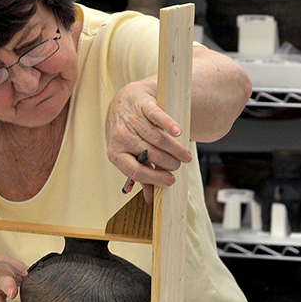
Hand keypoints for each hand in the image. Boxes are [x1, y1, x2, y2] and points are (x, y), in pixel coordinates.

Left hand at [106, 78, 191, 203]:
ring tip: (185, 156)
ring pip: (158, 138)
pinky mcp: (142, 105)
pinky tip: (178, 132)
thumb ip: (141, 176)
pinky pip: (157, 117)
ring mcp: (131, 120)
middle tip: (179, 166)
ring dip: (175, 149)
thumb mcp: (129, 155)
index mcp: (115, 153)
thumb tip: (151, 201)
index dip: (155, 178)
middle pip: (151, 155)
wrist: (124, 100)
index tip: (171, 181)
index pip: (135, 171)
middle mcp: (121, 136)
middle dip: (169, 163)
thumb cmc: (128, 133)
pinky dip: (169, 124)